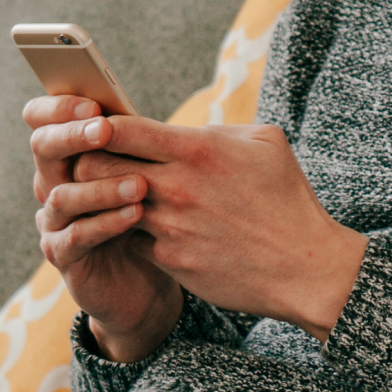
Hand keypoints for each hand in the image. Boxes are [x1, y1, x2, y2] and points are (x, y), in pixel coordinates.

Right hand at [25, 96, 183, 361]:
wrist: (147, 279)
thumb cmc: (149, 214)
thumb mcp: (145, 172)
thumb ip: (133, 143)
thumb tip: (137, 110)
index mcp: (67, 154)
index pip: (41, 118)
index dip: (59, 107)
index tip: (93, 102)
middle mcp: (51, 182)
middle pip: (43, 148)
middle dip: (74, 136)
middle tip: (105, 130)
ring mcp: (53, 220)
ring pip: (62, 195)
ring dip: (102, 187)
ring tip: (141, 184)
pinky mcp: (62, 256)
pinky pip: (76, 236)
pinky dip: (106, 223)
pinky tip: (136, 214)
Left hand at [71, 115, 368, 342]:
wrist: (305, 268)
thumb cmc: (288, 200)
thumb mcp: (264, 144)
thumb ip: (216, 130)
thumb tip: (184, 129)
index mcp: (197, 150)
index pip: (120, 127)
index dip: (97, 123)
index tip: (92, 124)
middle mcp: (176, 187)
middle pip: (95, 165)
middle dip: (85, 158)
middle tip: (88, 159)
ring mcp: (169, 227)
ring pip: (104, 204)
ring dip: (101, 198)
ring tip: (105, 192)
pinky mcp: (169, 260)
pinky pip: (128, 238)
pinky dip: (124, 231)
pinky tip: (132, 226)